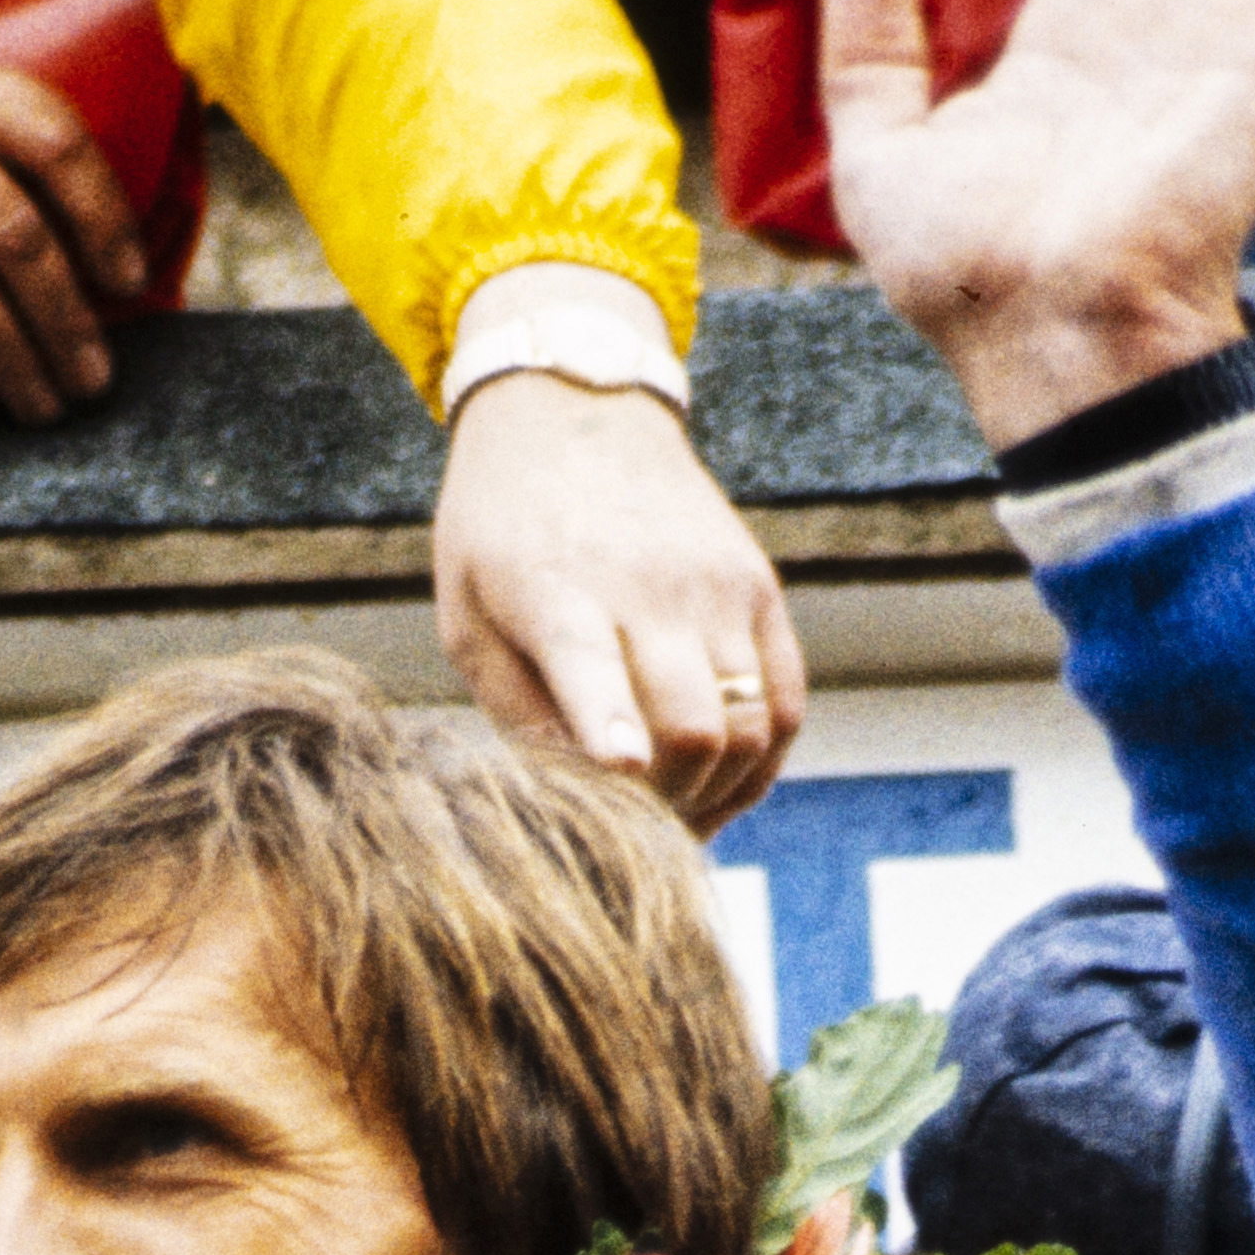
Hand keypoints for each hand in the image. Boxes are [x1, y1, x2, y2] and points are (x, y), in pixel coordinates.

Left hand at [436, 371, 801, 824]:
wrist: (574, 414)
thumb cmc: (500, 532)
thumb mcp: (468, 614)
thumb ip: (514, 708)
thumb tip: (574, 801)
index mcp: (557, 592)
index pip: (596, 671)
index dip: (615, 734)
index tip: (622, 776)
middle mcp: (650, 589)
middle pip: (693, 729)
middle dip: (666, 806)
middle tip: (634, 841)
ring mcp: (717, 589)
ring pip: (750, 730)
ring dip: (716, 796)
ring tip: (675, 819)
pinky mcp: (759, 590)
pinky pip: (787, 705)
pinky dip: (761, 765)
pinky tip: (720, 786)